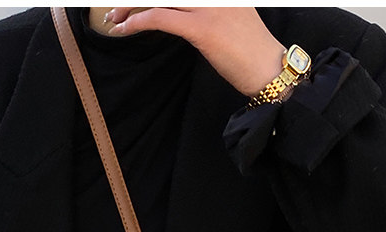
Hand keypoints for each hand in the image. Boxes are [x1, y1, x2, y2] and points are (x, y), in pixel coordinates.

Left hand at [104, 7, 285, 95]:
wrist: (271, 70)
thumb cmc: (252, 50)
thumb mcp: (232, 15)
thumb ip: (209, 7)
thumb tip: (182, 10)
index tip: (135, 2)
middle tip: (118, 7)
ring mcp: (207, 6)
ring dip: (130, 7)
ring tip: (115, 18)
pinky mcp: (202, 28)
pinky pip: (160, 18)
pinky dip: (138, 22)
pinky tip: (124, 29)